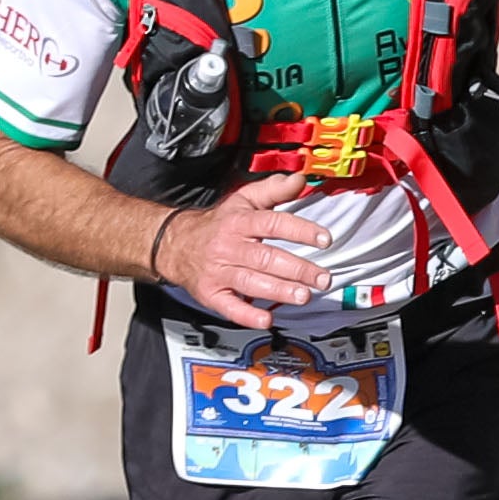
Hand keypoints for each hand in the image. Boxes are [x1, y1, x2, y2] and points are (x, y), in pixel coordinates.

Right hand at [154, 172, 331, 309]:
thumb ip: (274, 189)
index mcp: (239, 222)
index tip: (324, 238)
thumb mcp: (243, 200)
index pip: (273, 224)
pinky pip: (229, 306)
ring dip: (279, 290)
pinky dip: (248, 315)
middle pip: (266, 257)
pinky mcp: (211, 293)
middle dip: (297, 269)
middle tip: (321, 277)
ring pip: (251, 282)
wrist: (174, 244)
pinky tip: (266, 319)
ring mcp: (219, 272)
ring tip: (303, 295)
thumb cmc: (217, 224)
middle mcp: (229, 247)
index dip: (300, 231)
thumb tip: (300, 180)